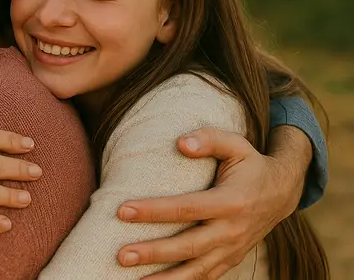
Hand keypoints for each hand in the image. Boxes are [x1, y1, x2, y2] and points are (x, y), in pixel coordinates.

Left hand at [115, 126, 305, 278]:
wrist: (283, 192)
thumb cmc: (250, 164)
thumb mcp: (236, 145)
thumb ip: (209, 139)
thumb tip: (181, 143)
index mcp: (231, 202)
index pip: (186, 208)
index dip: (153, 210)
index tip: (122, 210)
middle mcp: (232, 231)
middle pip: (187, 246)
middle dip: (153, 252)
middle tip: (121, 255)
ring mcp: (233, 250)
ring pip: (197, 271)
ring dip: (165, 278)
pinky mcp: (231, 260)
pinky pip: (206, 278)